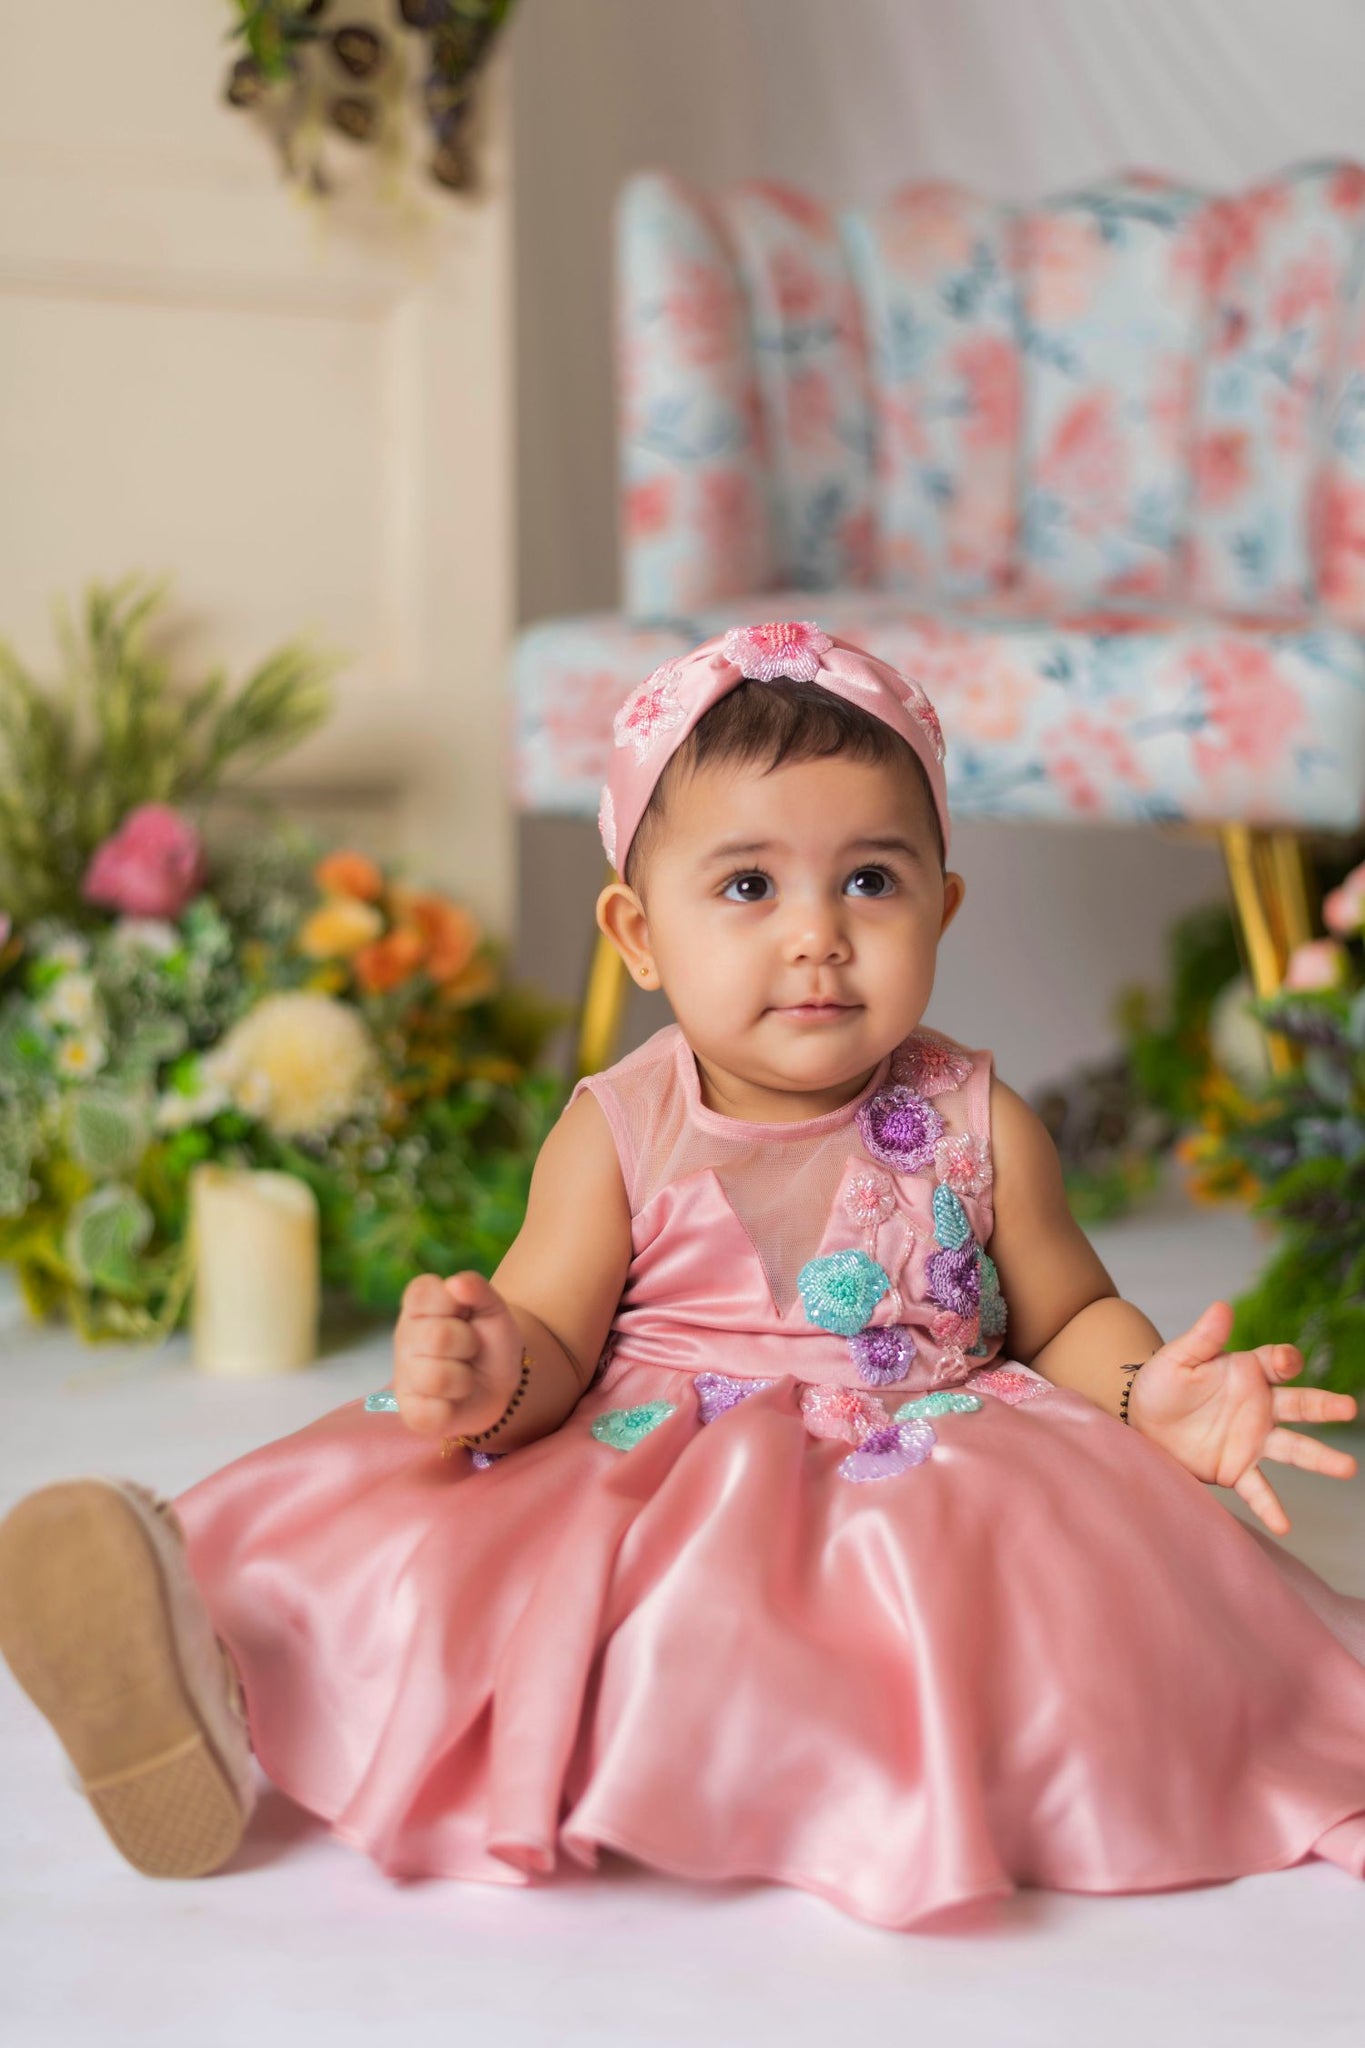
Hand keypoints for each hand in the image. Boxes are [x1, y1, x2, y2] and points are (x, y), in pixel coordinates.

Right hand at [393, 1271, 526, 1442]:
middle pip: (437, 1337)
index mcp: (419, 1305)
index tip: (465, 1313)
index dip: (453, 1303)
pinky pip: (429, 1413)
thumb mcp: (494, 1309)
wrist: (498, 1385)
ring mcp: (403, 1374)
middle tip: (471, 1349)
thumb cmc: (490, 1340)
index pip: (423, 1292)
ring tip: (464, 1376)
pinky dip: (451, 1409)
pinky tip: (452, 1401)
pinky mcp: (409, 1410)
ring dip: (464, 1379)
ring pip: (436, 1378)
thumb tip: (456, 1283)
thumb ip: (478, 1289)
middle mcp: (404, 1337)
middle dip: (468, 1344)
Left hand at [1126, 1299, 1357, 1534]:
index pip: (1275, 1363)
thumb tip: (1222, 1306)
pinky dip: (1271, 1506)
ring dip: (1319, 1458)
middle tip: (1349, 1408)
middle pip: (1299, 1404)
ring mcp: (1253, 1440)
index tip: (1286, 1362)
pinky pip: (1258, 1488)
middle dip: (1324, 1406)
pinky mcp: (1237, 1469)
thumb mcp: (1177, 1359)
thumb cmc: (1161, 1384)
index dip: (1283, 1361)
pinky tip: (1284, 1525)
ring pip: (1293, 1448)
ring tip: (1347, 1468)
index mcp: (1247, 1372)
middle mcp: (1259, 1406)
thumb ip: (1202, 1338)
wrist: (1142, 1422)